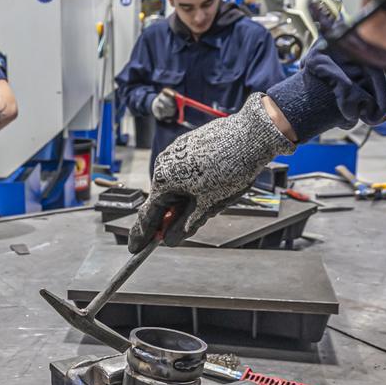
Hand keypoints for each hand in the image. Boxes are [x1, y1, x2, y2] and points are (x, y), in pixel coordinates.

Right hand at [128, 93, 295, 252]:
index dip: (142, 235)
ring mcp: (174, 153)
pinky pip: (182, 171)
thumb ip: (185, 225)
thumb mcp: (208, 205)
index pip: (148, 215)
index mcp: (164, 181)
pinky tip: (212, 184)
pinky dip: (191, 184)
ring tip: (212, 199)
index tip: (135, 248)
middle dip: (172, 216)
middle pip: (162, 200)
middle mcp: (163, 164)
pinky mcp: (186, 145)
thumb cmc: (230, 169)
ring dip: (185, 199)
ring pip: (174, 185)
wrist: (250, 136)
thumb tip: (169, 240)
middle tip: (184, 228)